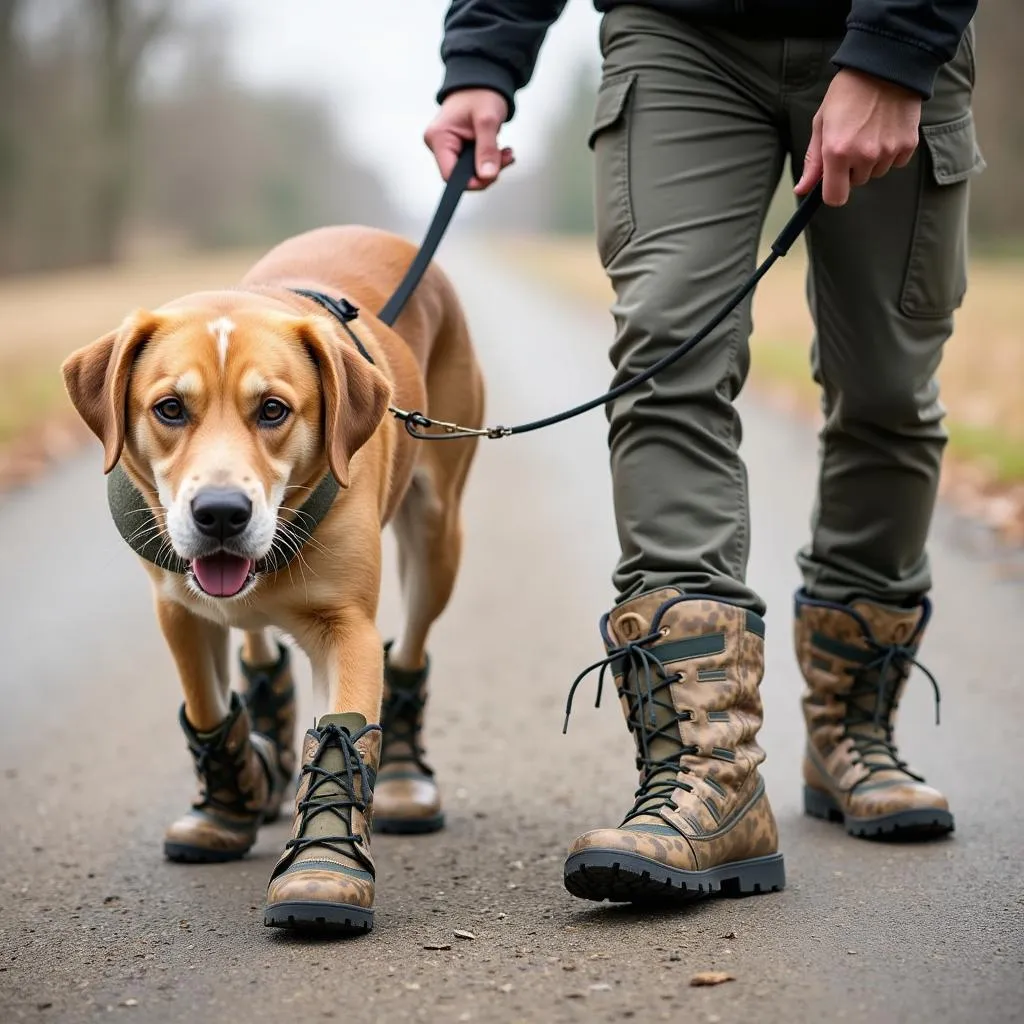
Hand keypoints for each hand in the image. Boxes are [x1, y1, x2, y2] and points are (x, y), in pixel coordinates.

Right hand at [424, 89, 514, 189]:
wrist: (482, 78)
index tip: (490, 176)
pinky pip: (473, 164)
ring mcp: (448, 146)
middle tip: (504, 158)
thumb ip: (487, 150)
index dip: (471, 181)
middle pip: (461, 176)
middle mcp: (439, 144)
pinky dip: (488, 160)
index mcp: (439, 137)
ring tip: (504, 152)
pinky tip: (499, 151)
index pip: (449, 176)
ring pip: (470, 171)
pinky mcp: (458, 147)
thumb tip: (487, 175)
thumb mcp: (487, 120)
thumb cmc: (480, 92)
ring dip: (490, 166)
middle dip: (486, 172)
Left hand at [795, 69, 921, 206]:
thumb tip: (802, 190)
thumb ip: (813, 161)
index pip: (835, 198)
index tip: (833, 181)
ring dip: (872, 159)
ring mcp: (888, 151)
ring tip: (871, 129)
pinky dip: (891, 151)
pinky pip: (896, 162)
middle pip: (856, 182)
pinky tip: (887, 128)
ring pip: (876, 172)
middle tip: (853, 137)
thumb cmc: (848, 92)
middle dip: (852, 168)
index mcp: (837, 152)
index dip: (833, 191)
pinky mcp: (908, 144)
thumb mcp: (822, 123)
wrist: (886, 64)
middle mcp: (863, 156)